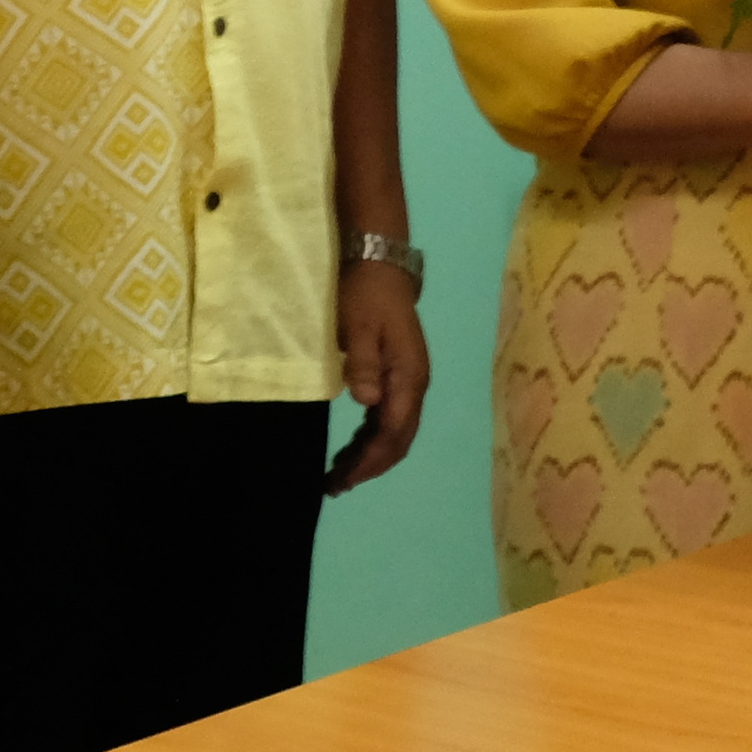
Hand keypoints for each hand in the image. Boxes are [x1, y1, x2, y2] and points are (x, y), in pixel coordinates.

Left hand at [325, 255, 430, 493]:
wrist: (380, 266)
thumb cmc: (366, 295)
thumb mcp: (359, 326)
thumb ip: (363, 364)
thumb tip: (367, 403)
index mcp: (409, 376)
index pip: (393, 431)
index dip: (370, 460)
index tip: (343, 478)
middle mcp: (415, 385)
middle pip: (398, 439)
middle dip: (370, 466)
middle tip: (336, 485)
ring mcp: (408, 381)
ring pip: (394, 431)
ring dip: (370, 455)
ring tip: (339, 475)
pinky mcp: (398, 376)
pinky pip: (388, 418)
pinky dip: (371, 438)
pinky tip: (352, 448)